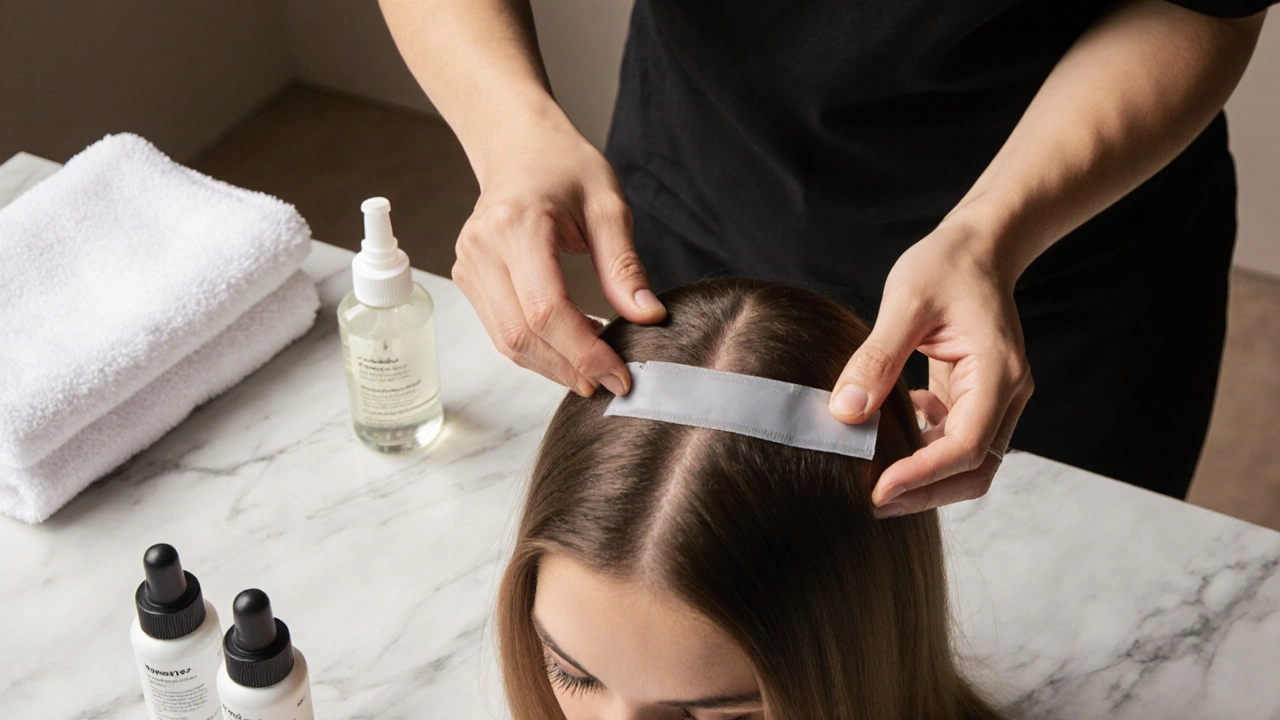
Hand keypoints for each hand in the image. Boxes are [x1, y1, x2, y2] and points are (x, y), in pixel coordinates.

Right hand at [452, 110, 666, 395]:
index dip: (584, 352)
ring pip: (506, 341)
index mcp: (516, 225)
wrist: (517, 144)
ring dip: (552, 366)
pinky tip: (569, 348)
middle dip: (569, 368)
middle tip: (611, 382)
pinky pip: (500, 330)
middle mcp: (482, 248)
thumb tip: (647, 317)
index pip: (546, 310)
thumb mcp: (607, 206)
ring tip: (594, 369)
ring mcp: (468, 265)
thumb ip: (624, 265)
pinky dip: (536, 349)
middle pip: (521, 335)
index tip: (619, 374)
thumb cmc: (563, 165)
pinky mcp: (468, 278)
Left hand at [828, 223, 1033, 516]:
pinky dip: (923, 449)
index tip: (878, 490)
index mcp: (998, 373)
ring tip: (872, 481)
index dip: (923, 475)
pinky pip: (954, 440)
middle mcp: (1005, 393)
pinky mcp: (975, 397)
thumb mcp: (905, 303)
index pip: (966, 446)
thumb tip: (845, 412)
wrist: (978, 246)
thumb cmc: (946, 265)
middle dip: (926, 493)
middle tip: (871, 503)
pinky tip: (890, 431)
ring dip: (923, 478)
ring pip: (966, 462)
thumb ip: (876, 358)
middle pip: (975, 469)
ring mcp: (994, 398)